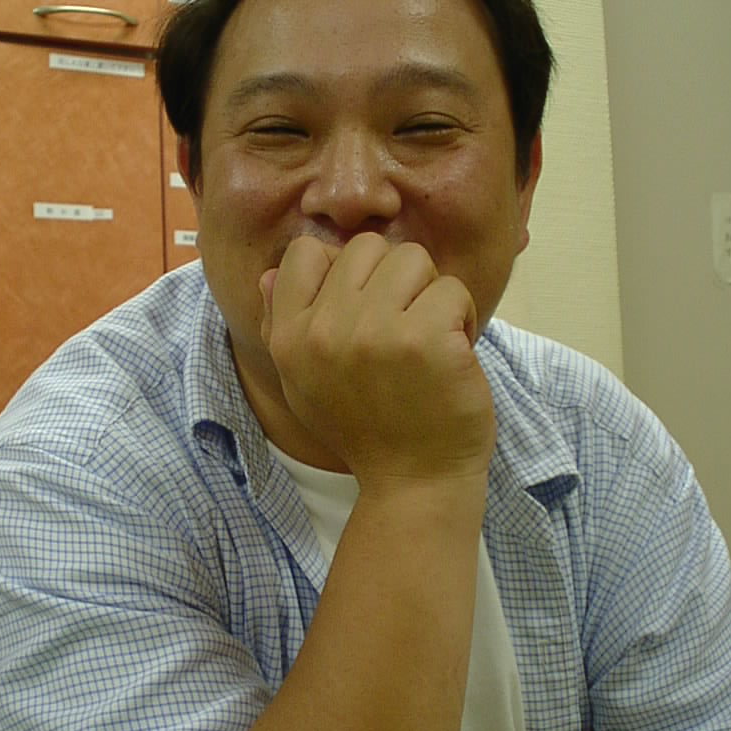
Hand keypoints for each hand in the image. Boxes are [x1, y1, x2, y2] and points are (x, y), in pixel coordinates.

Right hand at [260, 233, 494, 487]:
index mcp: (291, 337)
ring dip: (430, 295)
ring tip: (429, 338)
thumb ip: (282, 326)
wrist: (413, 482)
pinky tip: (453, 354)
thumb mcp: (304, 383)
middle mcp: (326, 329)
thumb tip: (268, 275)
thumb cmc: (363, 429)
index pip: (304, 252)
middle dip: (395, 280)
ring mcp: (378, 332)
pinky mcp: (428, 339)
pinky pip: (452, 290)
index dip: (342, 269)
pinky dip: (462, 318)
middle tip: (403, 326)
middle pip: (368, 247)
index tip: (364, 306)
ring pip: (414, 259)